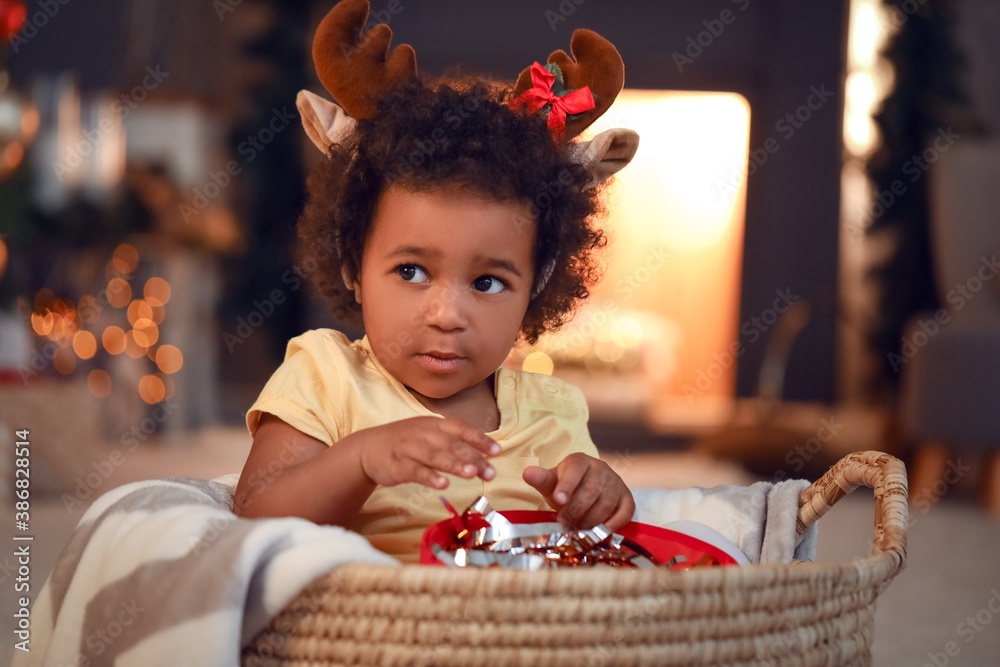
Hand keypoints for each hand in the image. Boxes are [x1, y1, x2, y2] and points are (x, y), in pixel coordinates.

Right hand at [353, 417, 499, 488]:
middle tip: (490, 471)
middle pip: (451, 444)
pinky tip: (443, 484)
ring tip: (471, 474)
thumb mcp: (429, 435)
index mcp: (434, 424)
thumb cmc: (406, 442)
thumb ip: (454, 442)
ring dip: (454, 464)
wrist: (367, 448)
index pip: (461, 429)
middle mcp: (423, 433)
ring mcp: (409, 448)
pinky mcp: (397, 465)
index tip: (497, 451)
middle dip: (472, 457)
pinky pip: (415, 471)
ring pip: (435, 456)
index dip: (480, 439)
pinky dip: (429, 477)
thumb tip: (484, 454)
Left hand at [523, 453, 634, 531]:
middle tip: (564, 524)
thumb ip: (541, 479)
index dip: (567, 486)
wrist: (585, 488)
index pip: (575, 471)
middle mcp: (601, 468)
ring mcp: (616, 482)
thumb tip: (527, 473)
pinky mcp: (626, 498)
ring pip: (606, 504)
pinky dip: (614, 525)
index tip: (558, 500)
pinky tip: (601, 533)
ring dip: (590, 521)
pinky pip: (625, 512)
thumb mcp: (551, 483)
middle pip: (590, 491)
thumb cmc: (564, 487)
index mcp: (580, 461)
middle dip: (576, 511)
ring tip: (577, 530)